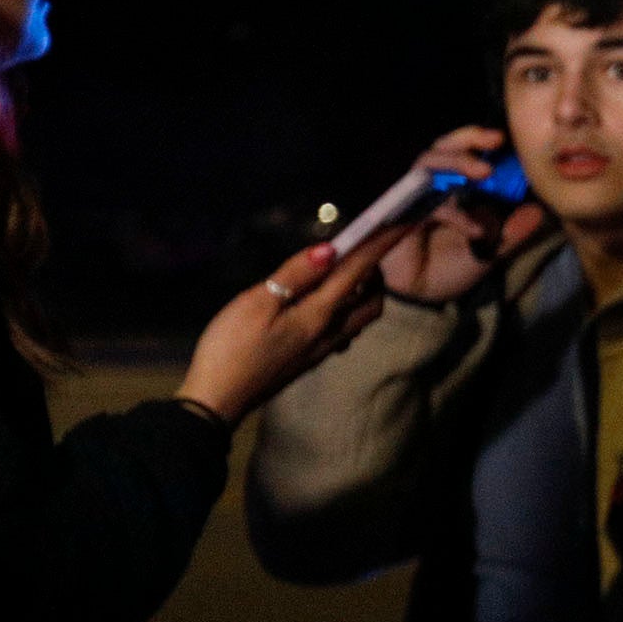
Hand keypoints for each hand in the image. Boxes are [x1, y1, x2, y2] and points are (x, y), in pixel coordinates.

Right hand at [175, 231, 407, 423]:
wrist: (220, 398)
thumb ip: (296, 275)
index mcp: (320, 315)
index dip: (380, 245)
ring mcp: (322, 349)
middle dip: (377, 273)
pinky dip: (346, 310)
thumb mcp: (258, 303)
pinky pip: (343, 330)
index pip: (359, 272)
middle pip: (372, 301)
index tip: (402, 222)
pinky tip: (325, 304)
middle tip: (366, 249)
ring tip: (348, 271)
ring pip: (359, 318)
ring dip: (364, 292)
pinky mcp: (309, 358)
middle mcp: (331, 333)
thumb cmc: (232, 347)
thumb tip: (332, 249)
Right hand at [382, 127, 551, 302]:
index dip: (485, 142)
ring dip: (457, 162)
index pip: (466, 153)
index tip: (511, 141)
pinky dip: (453, 213)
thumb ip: (512, 233)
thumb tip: (538, 211)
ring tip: (484, 171)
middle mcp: (433, 187)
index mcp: (454, 189)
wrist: (419, 299)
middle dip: (469, 138)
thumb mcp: (489, 252)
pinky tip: (474, 230)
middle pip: (444, 146)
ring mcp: (415, 198)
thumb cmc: (448, 269)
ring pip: (429, 163)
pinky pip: (427, 205)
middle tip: (497, 139)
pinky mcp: (401, 215)